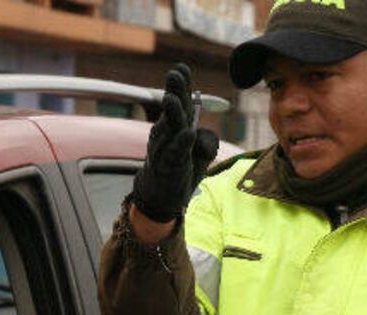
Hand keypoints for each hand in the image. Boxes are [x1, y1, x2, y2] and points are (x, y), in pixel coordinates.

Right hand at [131, 64, 219, 225]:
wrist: (159, 196)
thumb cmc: (180, 170)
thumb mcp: (200, 155)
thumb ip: (207, 141)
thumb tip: (202, 133)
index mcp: (174, 127)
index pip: (180, 103)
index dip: (181, 86)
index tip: (182, 67)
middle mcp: (166, 134)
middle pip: (173, 110)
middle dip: (174, 92)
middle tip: (174, 74)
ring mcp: (165, 150)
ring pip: (170, 129)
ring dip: (172, 114)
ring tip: (173, 99)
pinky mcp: (168, 167)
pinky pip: (175, 154)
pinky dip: (181, 144)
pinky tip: (188, 133)